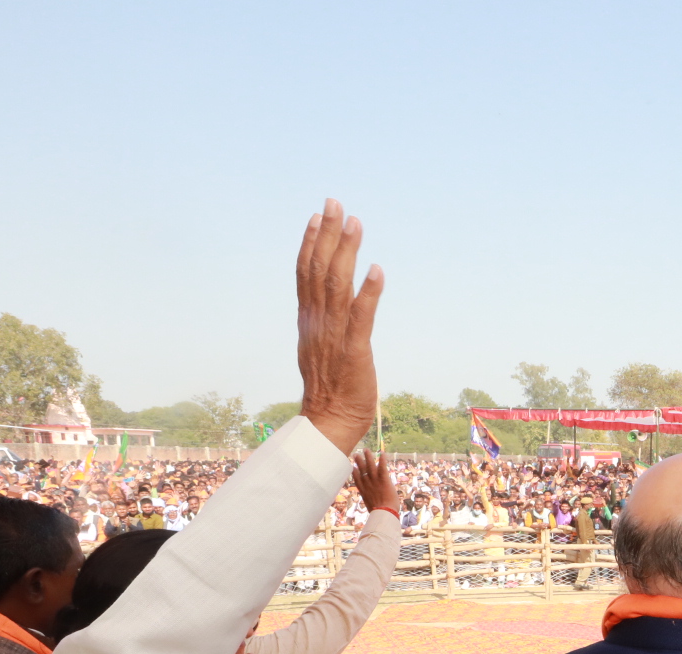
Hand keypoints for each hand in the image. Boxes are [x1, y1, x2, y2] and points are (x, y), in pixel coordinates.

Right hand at [296, 198, 384, 454]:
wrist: (328, 424)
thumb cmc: (329, 388)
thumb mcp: (321, 347)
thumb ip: (323, 322)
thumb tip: (327, 301)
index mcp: (309, 322)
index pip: (305, 274)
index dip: (311, 243)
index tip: (317, 216)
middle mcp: (317, 323)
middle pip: (318, 271)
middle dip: (327, 234)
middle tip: (335, 202)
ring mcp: (334, 336)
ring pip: (336, 286)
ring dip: (346, 252)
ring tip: (355, 223)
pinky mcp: (354, 352)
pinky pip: (360, 318)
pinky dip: (367, 293)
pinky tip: (376, 270)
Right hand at [353, 452, 397, 512]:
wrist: (384, 513)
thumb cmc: (379, 513)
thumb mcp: (371, 506)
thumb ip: (371, 502)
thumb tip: (372, 506)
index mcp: (363, 490)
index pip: (357, 478)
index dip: (354, 471)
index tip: (351, 466)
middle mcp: (367, 483)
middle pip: (361, 469)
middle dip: (358, 461)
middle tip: (356, 454)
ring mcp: (375, 480)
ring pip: (370, 466)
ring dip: (368, 457)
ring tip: (366, 449)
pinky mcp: (384, 479)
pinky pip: (382, 467)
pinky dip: (382, 460)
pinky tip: (382, 453)